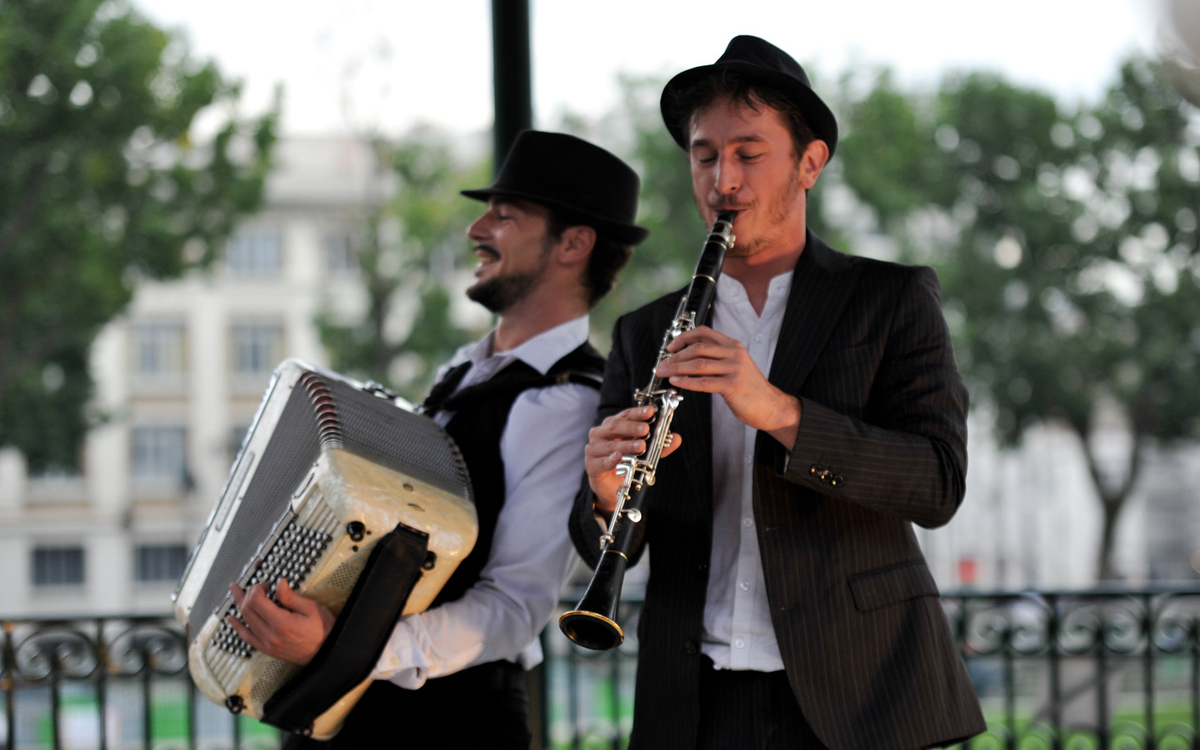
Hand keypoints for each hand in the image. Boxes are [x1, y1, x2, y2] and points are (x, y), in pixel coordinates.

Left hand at [226, 578, 335, 665]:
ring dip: (239, 604)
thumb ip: (291, 597)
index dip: (257, 588)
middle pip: (247, 610)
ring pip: (245, 621)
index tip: (267, 585)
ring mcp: (266, 644)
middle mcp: (270, 635)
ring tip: (235, 591)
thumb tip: (279, 584)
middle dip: (247, 594)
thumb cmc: (323, 630)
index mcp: (282, 623)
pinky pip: (246, 637)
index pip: (257, 601)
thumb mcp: (312, 609)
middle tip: (253, 585)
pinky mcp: (266, 649)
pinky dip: (237, 626)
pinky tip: (231, 619)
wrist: (325, 653)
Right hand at [584, 405, 682, 513]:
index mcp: (613, 425)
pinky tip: (619, 457)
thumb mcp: (645, 453)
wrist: (612, 487)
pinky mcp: (591, 465)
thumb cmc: (626, 463)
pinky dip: (611, 460)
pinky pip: (601, 462)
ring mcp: (594, 449)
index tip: (651, 411)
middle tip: (645, 430)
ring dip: (626, 445)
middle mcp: (601, 434)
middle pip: (615, 426)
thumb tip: (677, 438)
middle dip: (632, 427)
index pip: (626, 415)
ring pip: (610, 445)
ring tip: (641, 446)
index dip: (638, 412)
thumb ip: (659, 445)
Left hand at [657, 326, 800, 449]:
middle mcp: (735, 353)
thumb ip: (716, 360)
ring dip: (676, 368)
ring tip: (663, 373)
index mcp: (733, 346)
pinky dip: (686, 381)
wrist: (771, 407)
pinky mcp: (733, 385)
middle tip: (661, 365)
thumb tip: (686, 360)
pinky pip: (704, 382)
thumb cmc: (749, 390)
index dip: (683, 337)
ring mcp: (735, 368)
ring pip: (698, 364)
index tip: (670, 347)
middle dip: (675, 356)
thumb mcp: (735, 367)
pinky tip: (676, 382)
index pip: (704, 332)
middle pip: (697, 348)